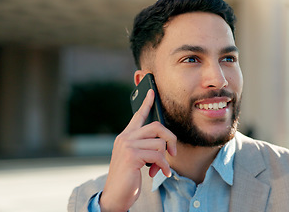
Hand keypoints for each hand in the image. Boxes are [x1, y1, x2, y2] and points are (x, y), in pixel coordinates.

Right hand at [100, 89, 176, 211]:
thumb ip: (145, 147)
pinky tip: (162, 173)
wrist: (115, 196)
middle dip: (170, 139)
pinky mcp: (132, 156)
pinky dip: (164, 166)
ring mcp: (127, 146)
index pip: (137, 116)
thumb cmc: (127, 178)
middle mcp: (125, 138)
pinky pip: (158, 155)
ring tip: (160, 168)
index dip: (146, 103)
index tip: (152, 91)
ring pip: (160, 143)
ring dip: (165, 159)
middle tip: (173, 152)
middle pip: (157, 126)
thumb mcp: (136, 159)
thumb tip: (164, 143)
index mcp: (125, 137)